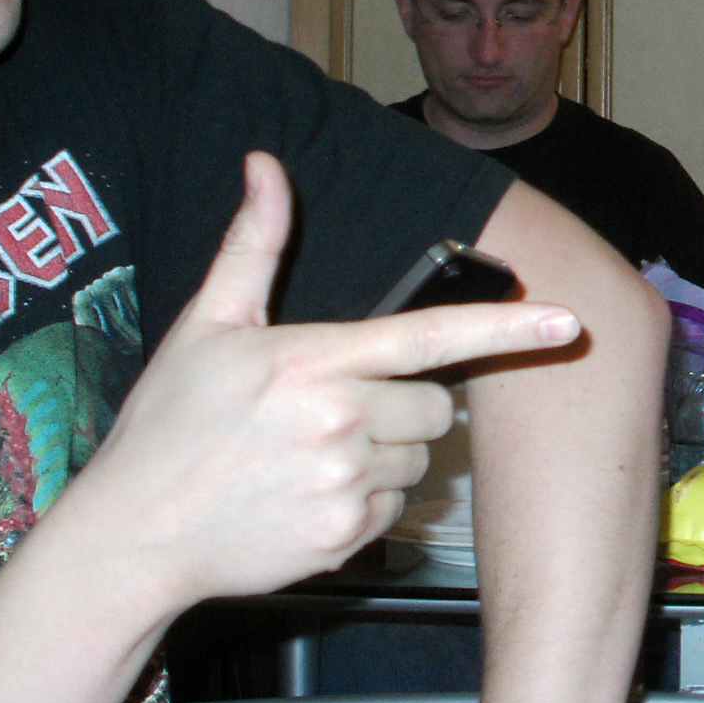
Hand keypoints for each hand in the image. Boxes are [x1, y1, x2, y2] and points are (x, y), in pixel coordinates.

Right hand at [53, 152, 582, 613]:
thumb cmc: (168, 425)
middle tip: (330, 415)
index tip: (570, 322)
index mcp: (313, 359)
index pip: (432, 335)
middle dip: (402, 406)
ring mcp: (344, 482)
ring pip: (418, 458)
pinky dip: (365, 504)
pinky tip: (306, 500)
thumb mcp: (206, 325)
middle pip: (435, 405)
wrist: (133, 536)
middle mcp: (338, 419)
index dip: (508, 328)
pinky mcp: (346, 537)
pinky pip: (394, 509)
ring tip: (309, 460)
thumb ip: (253, 245)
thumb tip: (266, 165)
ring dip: (384, 455)